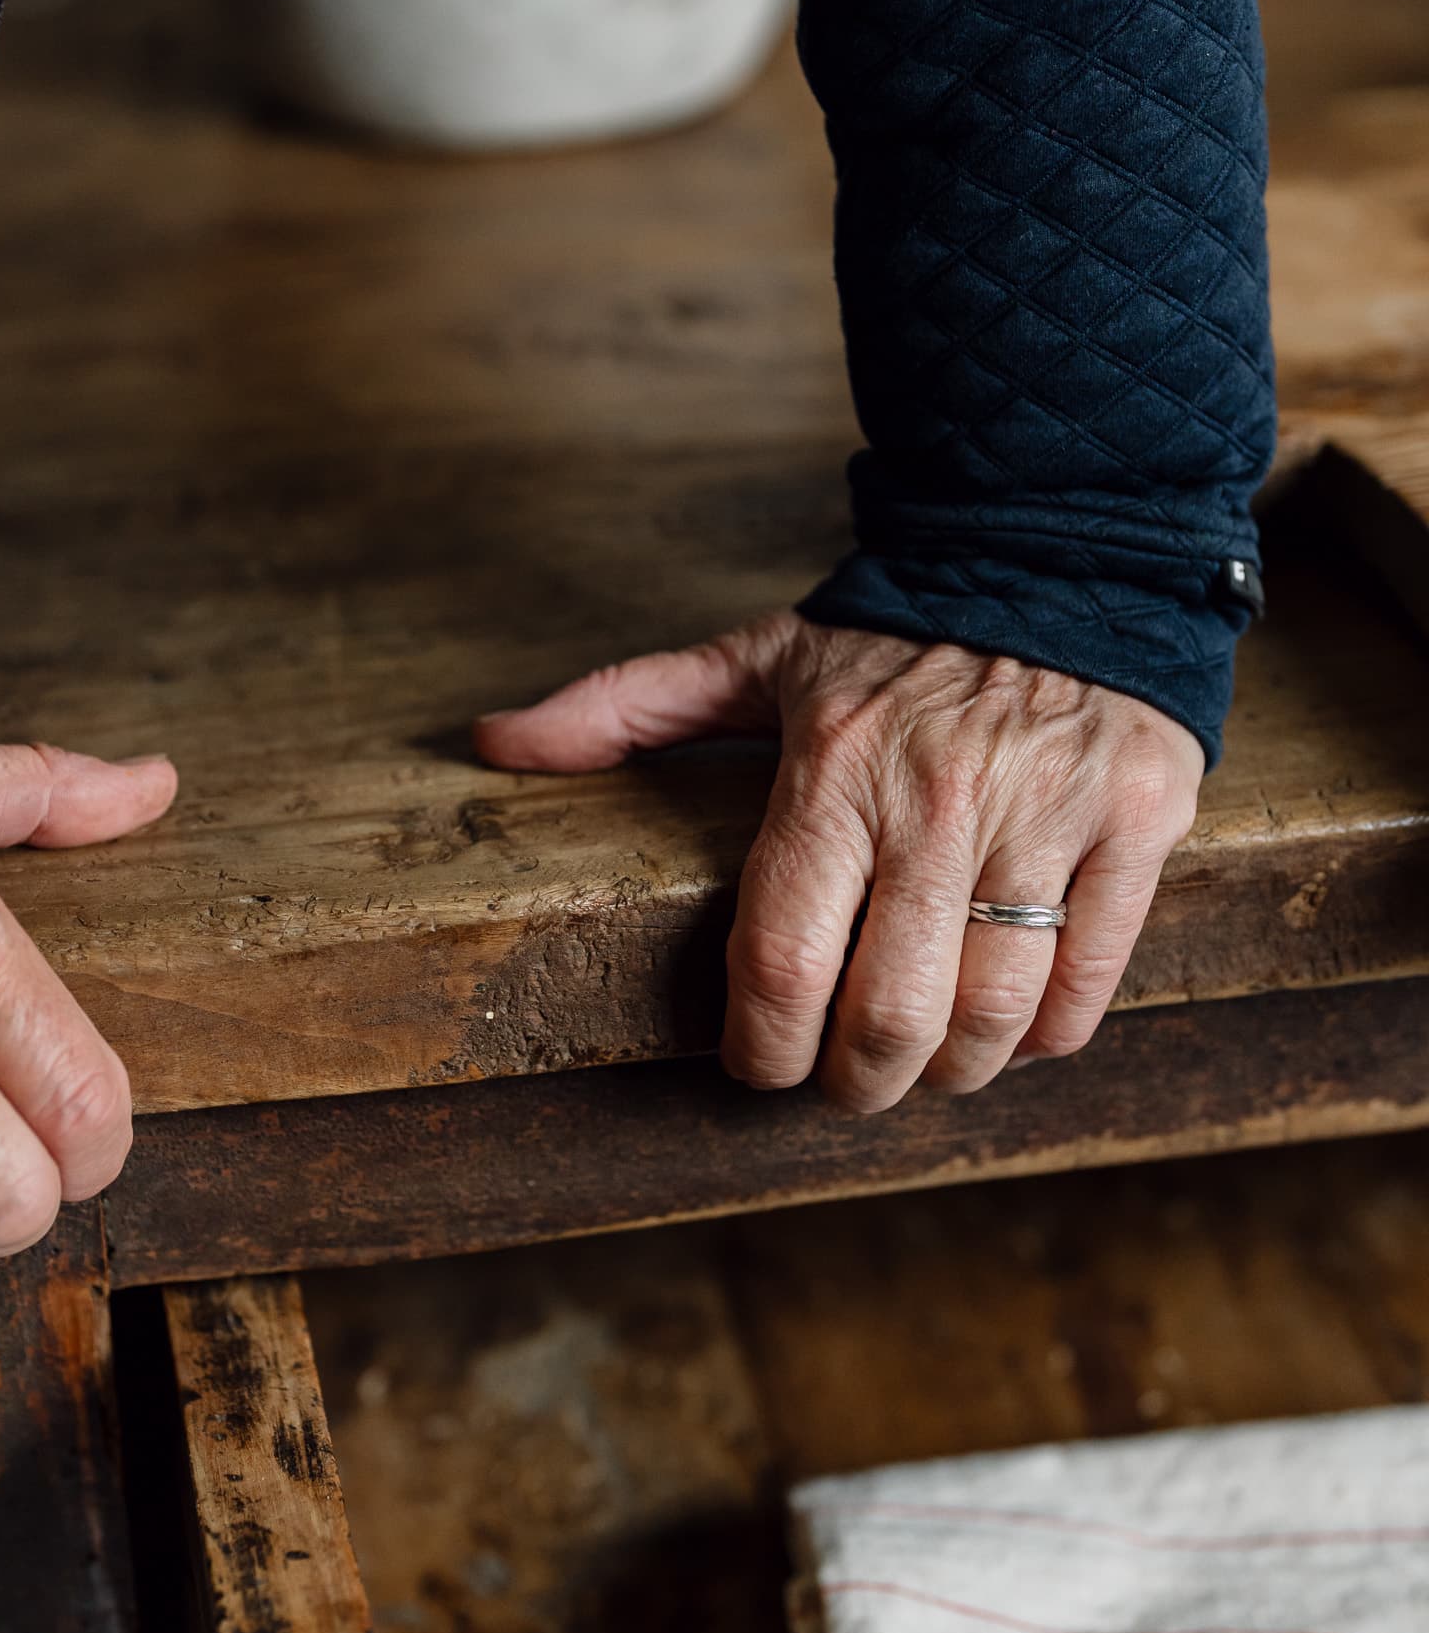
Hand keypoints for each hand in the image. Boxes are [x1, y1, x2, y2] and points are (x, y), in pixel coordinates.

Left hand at [475, 615, 1199, 1113]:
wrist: (1059, 549)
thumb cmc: (895, 631)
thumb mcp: (757, 656)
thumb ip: (627, 707)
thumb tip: (496, 742)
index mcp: (834, 769)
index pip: (782, 961)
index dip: (764, 1048)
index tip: (758, 1066)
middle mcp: (941, 799)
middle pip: (890, 1015)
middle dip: (856, 1081)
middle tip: (843, 1082)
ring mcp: (1047, 815)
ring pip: (995, 1015)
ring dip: (952, 1072)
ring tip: (926, 1064)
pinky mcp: (1136, 824)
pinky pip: (1090, 980)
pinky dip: (1046, 1033)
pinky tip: (1013, 1026)